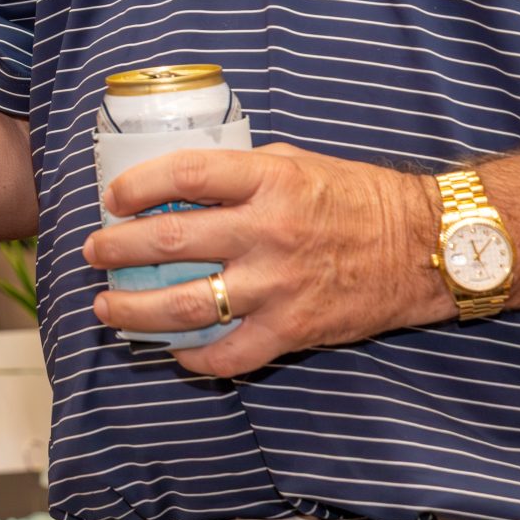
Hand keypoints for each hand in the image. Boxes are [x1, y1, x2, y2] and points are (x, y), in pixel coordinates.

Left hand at [83, 143, 447, 376]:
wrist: (427, 247)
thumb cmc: (357, 198)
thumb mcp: (296, 162)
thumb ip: (239, 170)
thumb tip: (177, 180)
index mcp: (267, 180)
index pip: (183, 175)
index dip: (136, 185)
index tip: (110, 198)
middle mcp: (267, 231)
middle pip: (168, 241)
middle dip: (115, 249)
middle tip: (92, 252)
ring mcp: (278, 285)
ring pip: (184, 303)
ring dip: (133, 308)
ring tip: (105, 305)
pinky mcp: (294, 329)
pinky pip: (229, 354)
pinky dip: (193, 358)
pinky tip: (173, 352)